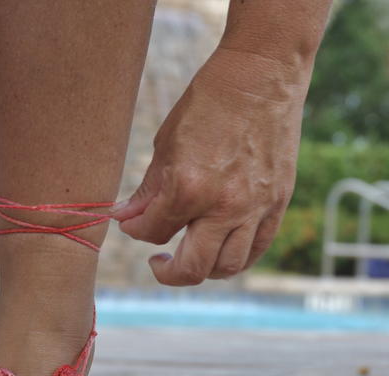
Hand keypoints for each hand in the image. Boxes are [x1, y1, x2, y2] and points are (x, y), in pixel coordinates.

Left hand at [111, 48, 307, 285]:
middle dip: (167, 272)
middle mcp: (223, 207)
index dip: (135, 231)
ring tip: (191, 257)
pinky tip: (221, 250)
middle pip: (192, 268)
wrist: (262, 77)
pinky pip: (257, 249)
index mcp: (188, 188)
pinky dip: (236, 259)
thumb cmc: (207, 104)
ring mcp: (255, 208)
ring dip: (204, 270)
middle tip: (159, 263)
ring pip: (228, 267)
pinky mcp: (277, 204)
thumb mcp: (165, 145)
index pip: (152, 232)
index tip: (132, 224)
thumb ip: (146, 192)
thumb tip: (124, 220)